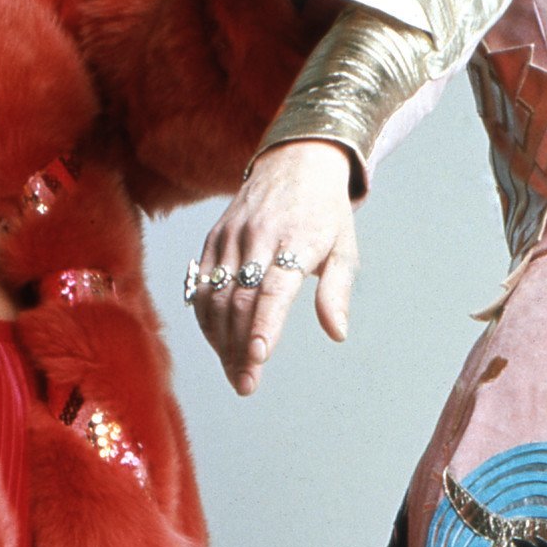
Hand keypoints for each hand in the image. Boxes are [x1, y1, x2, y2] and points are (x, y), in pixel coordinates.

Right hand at [188, 140, 358, 395]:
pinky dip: (206, 318)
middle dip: (240, 348)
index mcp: (295, 241)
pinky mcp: (213, 239)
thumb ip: (337, 292)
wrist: (295, 161)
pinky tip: (218, 343)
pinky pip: (201, 285)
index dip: (264, 326)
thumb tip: (337, 333)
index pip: (274, 290)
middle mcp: (257, 237)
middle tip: (246, 384)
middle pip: (240, 301)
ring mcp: (230, 237)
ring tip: (235, 372)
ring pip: (215, 297)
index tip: (258, 359)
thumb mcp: (345, 247)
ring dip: (221, 340)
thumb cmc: (325, 212)